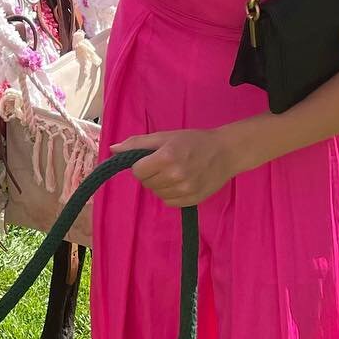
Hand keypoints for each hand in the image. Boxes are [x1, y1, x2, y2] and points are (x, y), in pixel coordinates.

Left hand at [111, 127, 248, 207]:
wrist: (226, 152)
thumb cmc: (193, 141)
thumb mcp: (165, 136)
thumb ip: (137, 143)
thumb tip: (112, 150)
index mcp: (166, 157)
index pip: (137, 171)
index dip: (141, 165)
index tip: (152, 159)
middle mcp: (175, 175)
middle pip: (146, 183)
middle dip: (151, 174)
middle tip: (166, 164)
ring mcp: (185, 190)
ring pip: (157, 194)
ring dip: (160, 185)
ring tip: (175, 172)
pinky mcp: (193, 200)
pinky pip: (169, 202)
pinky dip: (171, 194)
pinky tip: (182, 182)